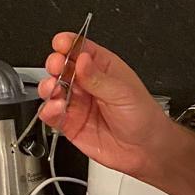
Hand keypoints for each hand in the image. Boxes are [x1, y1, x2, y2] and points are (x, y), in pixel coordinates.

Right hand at [37, 33, 174, 180]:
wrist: (146, 150)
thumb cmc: (143, 117)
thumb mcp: (123, 93)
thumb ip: (98, 78)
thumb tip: (82, 59)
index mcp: (103, 68)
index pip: (81, 49)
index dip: (69, 44)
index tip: (61, 43)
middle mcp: (87, 83)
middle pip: (62, 67)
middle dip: (55, 64)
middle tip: (57, 67)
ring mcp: (77, 103)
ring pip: (53, 89)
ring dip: (49, 87)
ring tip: (54, 89)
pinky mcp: (70, 123)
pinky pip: (51, 114)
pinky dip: (48, 110)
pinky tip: (55, 108)